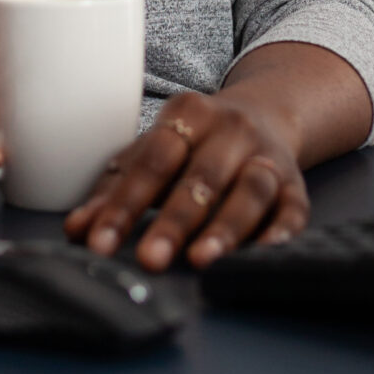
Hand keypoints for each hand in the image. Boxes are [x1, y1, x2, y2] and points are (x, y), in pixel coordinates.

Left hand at [63, 88, 310, 270]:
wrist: (266, 115)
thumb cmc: (194, 145)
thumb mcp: (154, 153)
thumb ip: (116, 190)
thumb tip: (76, 229)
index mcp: (189, 113)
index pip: (153, 159)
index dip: (124, 203)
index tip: (99, 242)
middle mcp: (232, 129)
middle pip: (201, 176)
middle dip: (173, 221)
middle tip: (149, 259)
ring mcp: (268, 156)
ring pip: (250, 189)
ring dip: (226, 227)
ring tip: (201, 260)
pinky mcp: (296, 186)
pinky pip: (293, 210)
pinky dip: (279, 233)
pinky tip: (261, 254)